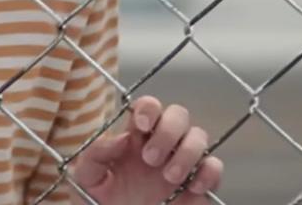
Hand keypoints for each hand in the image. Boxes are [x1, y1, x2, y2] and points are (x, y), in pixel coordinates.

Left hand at [68, 96, 222, 203]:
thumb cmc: (99, 201)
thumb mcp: (87, 177)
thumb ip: (96, 154)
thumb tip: (122, 138)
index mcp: (133, 137)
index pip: (148, 107)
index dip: (149, 108)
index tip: (143, 125)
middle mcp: (160, 144)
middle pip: (178, 114)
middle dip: (169, 131)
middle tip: (150, 159)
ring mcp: (181, 163)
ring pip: (199, 136)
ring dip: (187, 152)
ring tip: (169, 177)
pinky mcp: (197, 186)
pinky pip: (214, 167)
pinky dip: (209, 172)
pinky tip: (193, 187)